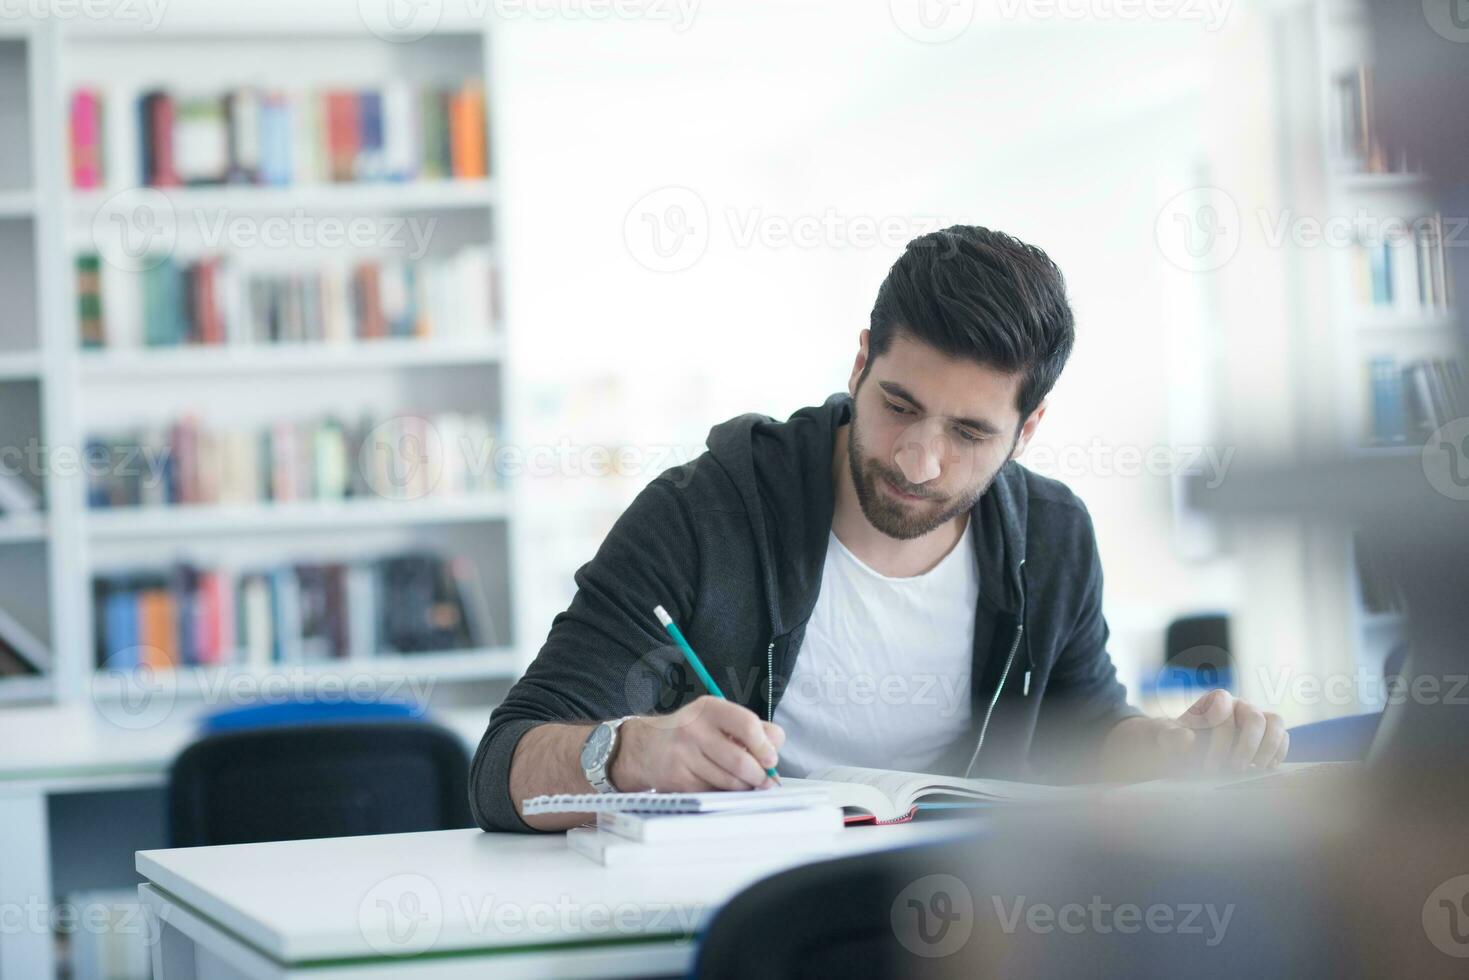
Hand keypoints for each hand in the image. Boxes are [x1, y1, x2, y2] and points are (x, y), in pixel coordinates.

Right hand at [610, 696, 784, 792]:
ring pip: (729, 781)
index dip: (764, 745)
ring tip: (744, 782)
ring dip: (744, 787)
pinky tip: (721, 785)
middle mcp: (694, 729)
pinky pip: (714, 792)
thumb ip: (750, 730)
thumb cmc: (691, 733)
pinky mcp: (678, 779)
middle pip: (740, 761)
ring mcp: (684, 755)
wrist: (646, 747)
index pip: (747, 724)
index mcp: (710, 708)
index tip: (771, 758)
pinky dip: (725, 793)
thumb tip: (775, 753)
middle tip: (764, 779)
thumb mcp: (718, 719)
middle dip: (759, 775)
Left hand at [1102, 689, 1287, 779]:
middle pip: (1255, 717)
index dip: (1219, 741)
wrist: (1188, 748)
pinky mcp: (1268, 732)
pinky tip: (1266, 767)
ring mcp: (1256, 717)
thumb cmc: (1178, 742)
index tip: (1209, 766)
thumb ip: (1171, 737)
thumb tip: (1187, 739)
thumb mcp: (1167, 739)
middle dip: (1247, 745)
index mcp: (1215, 701)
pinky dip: (1279, 752)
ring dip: (1268, 747)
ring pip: (1275, 722)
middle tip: (1236, 768)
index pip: (1225, 713)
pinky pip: (1283, 736)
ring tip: (1256, 767)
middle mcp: (1239, 705)